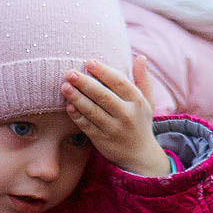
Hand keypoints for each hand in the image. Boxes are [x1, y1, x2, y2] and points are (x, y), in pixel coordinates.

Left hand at [64, 55, 173, 176]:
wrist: (140, 155)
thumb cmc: (140, 122)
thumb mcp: (147, 101)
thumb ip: (142, 79)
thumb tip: (140, 57)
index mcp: (137, 101)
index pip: (119, 82)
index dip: (104, 72)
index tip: (89, 62)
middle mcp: (126, 115)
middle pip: (103, 96)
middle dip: (85, 83)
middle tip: (70, 72)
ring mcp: (114, 128)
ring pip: (93, 111)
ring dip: (77, 98)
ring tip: (64, 86)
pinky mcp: (102, 140)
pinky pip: (87, 126)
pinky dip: (77, 116)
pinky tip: (68, 106)